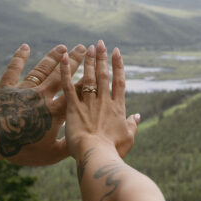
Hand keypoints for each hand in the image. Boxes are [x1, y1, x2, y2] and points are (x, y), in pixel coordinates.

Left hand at [0, 42, 85, 165]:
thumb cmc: (22, 149)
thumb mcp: (50, 154)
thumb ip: (69, 146)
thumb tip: (86, 141)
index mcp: (54, 112)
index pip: (75, 93)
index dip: (86, 80)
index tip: (96, 68)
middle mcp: (42, 96)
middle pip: (61, 76)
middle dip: (73, 61)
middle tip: (83, 48)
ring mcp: (24, 90)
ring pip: (41, 70)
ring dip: (52, 58)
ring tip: (62, 47)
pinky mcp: (6, 88)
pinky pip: (14, 69)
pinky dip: (19, 57)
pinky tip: (25, 47)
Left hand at [61, 40, 138, 160]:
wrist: (97, 156)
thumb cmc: (113, 151)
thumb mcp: (128, 139)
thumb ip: (132, 125)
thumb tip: (137, 116)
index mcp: (117, 108)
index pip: (119, 82)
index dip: (118, 66)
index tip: (116, 52)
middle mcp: (104, 102)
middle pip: (104, 75)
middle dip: (102, 58)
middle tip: (100, 44)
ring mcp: (89, 104)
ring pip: (88, 77)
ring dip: (88, 61)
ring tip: (87, 48)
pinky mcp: (73, 108)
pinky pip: (68, 86)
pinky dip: (65, 71)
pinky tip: (63, 58)